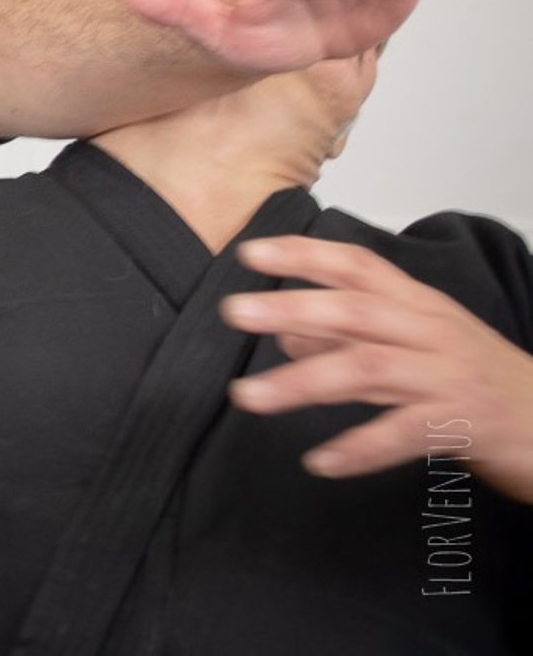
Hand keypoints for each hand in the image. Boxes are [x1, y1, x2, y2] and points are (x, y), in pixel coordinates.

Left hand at [221, 236, 532, 502]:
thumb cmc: (478, 383)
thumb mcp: (415, 348)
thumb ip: (351, 338)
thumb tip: (285, 332)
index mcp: (419, 305)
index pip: (358, 265)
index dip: (305, 255)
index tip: (250, 253)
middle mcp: (431, 332)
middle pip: (355, 310)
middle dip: (292, 307)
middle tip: (235, 312)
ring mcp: (447, 376)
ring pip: (368, 368)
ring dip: (302, 381)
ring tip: (249, 396)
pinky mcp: (462, 423)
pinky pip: (402, 433)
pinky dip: (358, 448)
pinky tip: (321, 461)